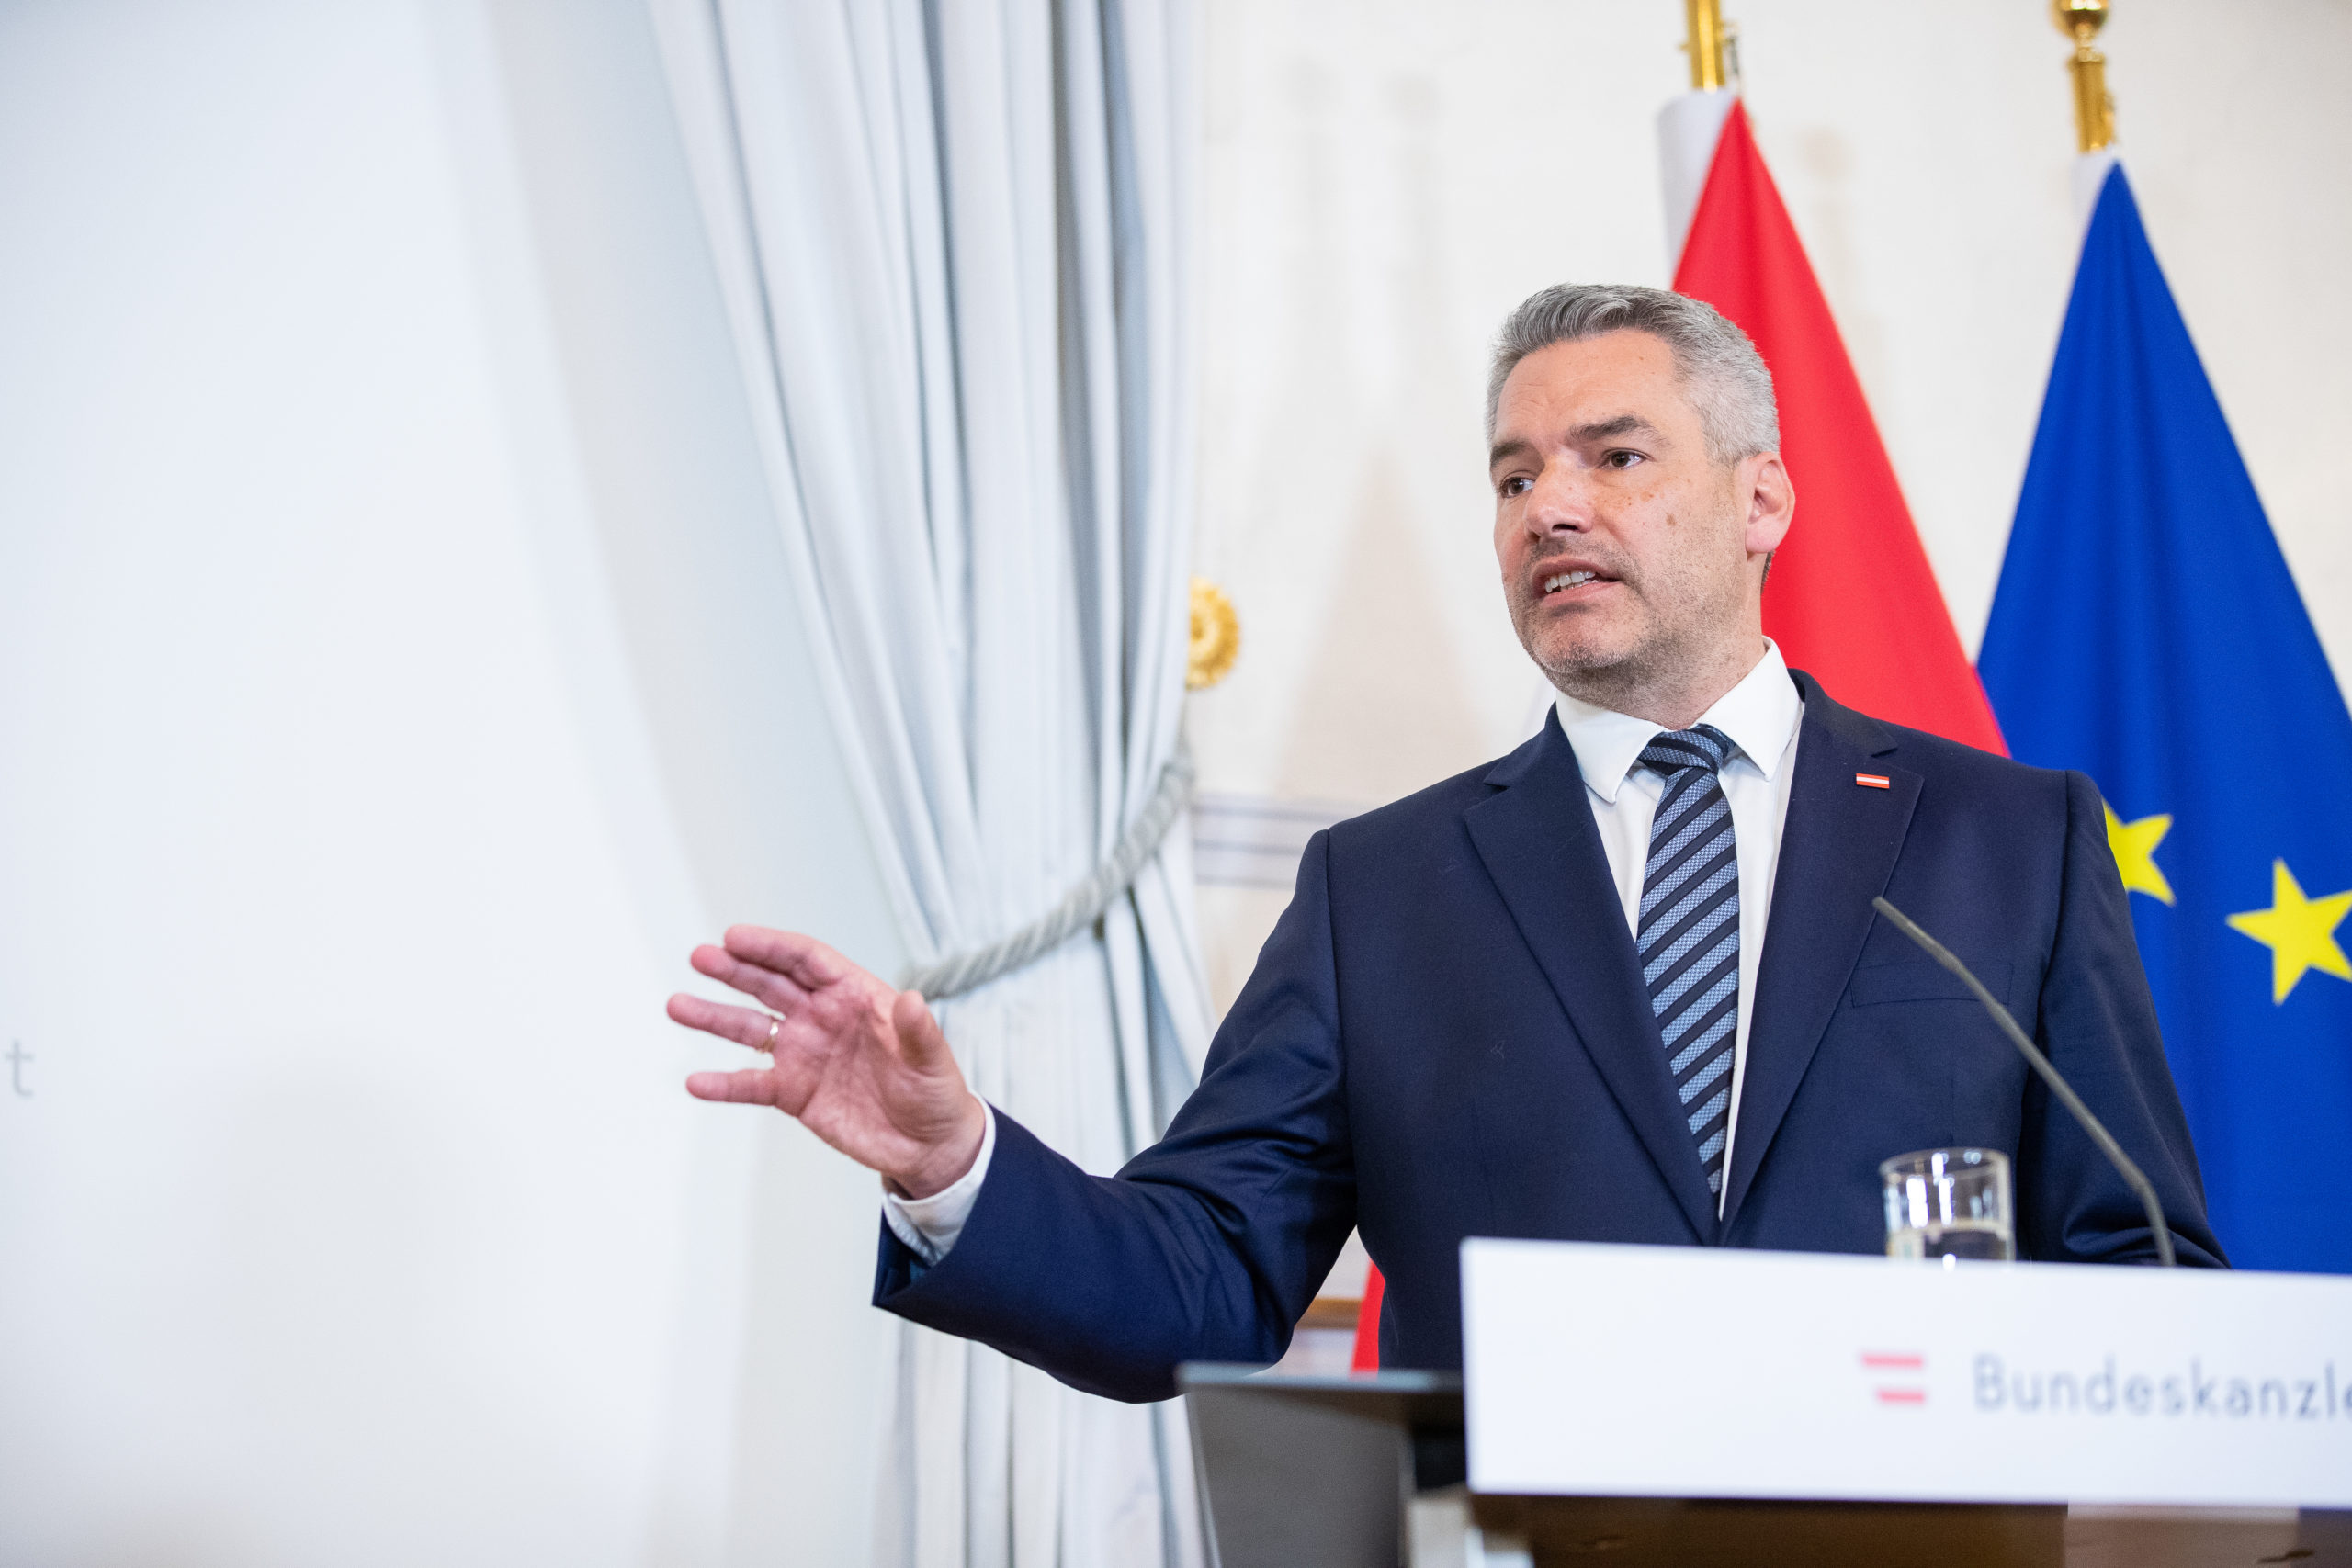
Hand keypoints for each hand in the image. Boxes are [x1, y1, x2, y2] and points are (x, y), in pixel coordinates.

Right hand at [666, 926, 985, 1198]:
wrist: (928, 1146)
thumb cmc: (935, 1093)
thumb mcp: (932, 1061)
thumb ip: (917, 1032)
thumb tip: (912, 1001)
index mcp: (855, 997)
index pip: (807, 961)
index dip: (771, 947)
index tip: (734, 937)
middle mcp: (822, 1018)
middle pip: (771, 985)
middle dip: (735, 970)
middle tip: (699, 958)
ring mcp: (804, 1054)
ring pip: (751, 1028)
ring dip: (715, 1017)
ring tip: (678, 1005)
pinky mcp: (794, 1093)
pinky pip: (752, 1084)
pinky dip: (724, 1083)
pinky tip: (696, 1081)